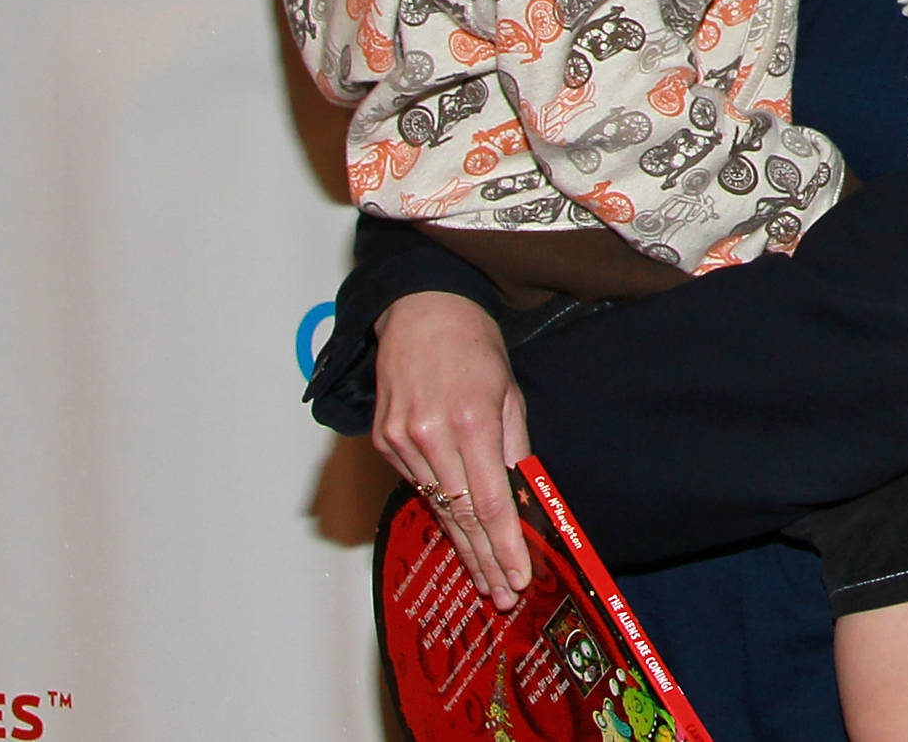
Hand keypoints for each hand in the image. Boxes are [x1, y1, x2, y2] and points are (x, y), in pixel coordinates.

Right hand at [373, 291, 534, 606]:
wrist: (420, 311)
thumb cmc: (474, 345)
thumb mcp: (509, 390)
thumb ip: (514, 446)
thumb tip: (523, 496)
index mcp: (470, 420)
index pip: (491, 500)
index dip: (504, 544)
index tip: (519, 576)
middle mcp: (430, 435)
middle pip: (461, 514)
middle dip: (485, 560)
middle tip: (503, 595)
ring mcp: (401, 440)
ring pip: (438, 506)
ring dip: (464, 545)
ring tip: (486, 579)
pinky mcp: (384, 441)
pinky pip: (418, 485)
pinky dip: (441, 511)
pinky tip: (459, 537)